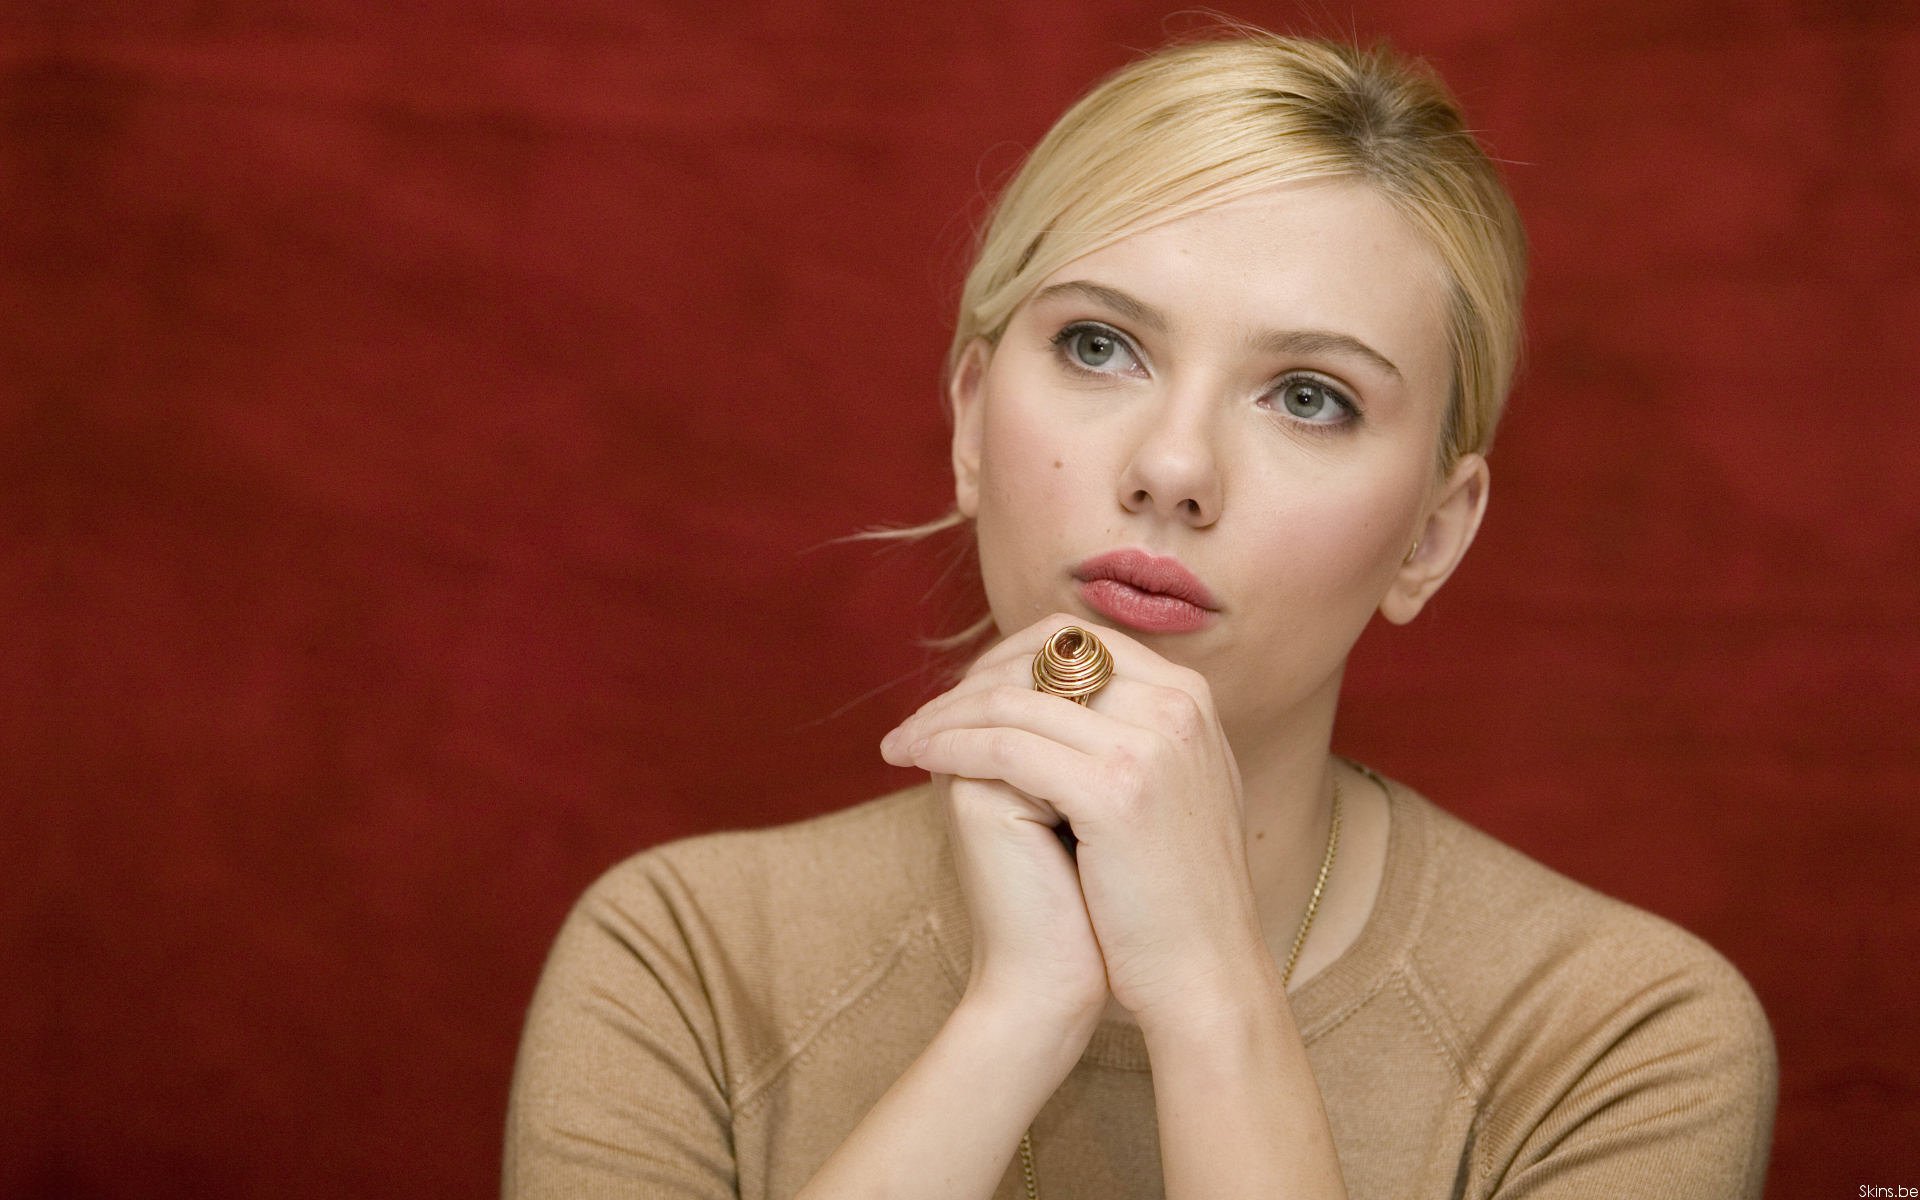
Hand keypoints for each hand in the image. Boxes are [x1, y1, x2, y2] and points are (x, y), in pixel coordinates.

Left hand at [883, 614, 1270, 1031]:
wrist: (1205, 973)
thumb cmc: (1172, 895)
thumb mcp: (1174, 788)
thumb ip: (1133, 732)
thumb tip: (1059, 696)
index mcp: (1188, 696)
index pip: (1079, 640)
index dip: (1008, 659)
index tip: (962, 695)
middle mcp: (1176, 704)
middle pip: (1043, 656)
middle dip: (970, 681)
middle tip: (921, 717)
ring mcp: (1149, 744)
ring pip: (1013, 700)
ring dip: (943, 716)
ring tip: (903, 742)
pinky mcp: (1115, 788)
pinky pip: (1004, 748)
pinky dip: (949, 747)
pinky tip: (916, 761)